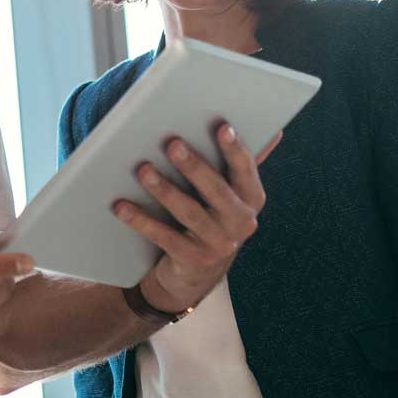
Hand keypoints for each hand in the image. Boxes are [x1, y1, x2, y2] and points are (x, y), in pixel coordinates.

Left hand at [111, 124, 275, 315]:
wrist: (197, 271)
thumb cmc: (213, 216)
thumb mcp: (231, 193)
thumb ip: (243, 162)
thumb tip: (276, 129)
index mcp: (252, 199)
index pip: (245, 170)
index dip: (234, 149)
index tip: (222, 126)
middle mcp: (242, 222)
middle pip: (216, 190)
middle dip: (194, 165)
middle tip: (172, 143)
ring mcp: (219, 245)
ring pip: (189, 212)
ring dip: (164, 189)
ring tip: (142, 169)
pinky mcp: (193, 260)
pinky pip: (164, 237)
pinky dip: (141, 220)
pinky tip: (120, 206)